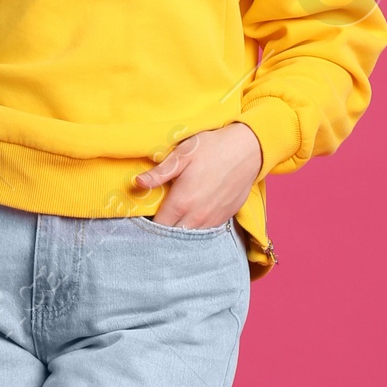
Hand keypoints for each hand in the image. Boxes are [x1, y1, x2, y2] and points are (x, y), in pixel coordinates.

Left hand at [134, 121, 262, 227]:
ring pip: (189, 238)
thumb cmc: (213, 148)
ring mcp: (212, 220)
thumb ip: (159, 173)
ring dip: (179, 232)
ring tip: (174, 220)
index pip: (157, 226)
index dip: (148, 224)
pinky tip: (191, 218)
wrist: (249, 151)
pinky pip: (205, 233)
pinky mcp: (224, 219)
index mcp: (181, 202)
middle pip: (172, 237)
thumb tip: (137, 183)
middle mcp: (196, 216)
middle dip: (162, 231)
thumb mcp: (183, 155)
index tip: (145, 216)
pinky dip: (195, 230)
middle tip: (158, 218)